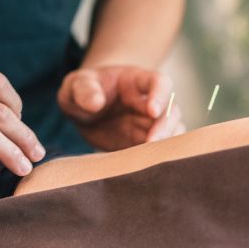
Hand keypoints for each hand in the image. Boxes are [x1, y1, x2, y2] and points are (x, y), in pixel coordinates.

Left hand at [57, 66, 185, 150]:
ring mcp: (150, 122)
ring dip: (166, 144)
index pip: (159, 82)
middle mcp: (150, 101)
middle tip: (151, 143)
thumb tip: (95, 104)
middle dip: (165, 126)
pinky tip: (143, 167)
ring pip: (172, 131)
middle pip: (171, 110)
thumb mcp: (76, 84)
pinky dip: (156, 158)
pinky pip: (159, 149)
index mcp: (137, 81)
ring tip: (150, 158)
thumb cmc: (83, 90)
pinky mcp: (144, 142)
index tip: (153, 111)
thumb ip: (84, 90)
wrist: (83, 109)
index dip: (160, 95)